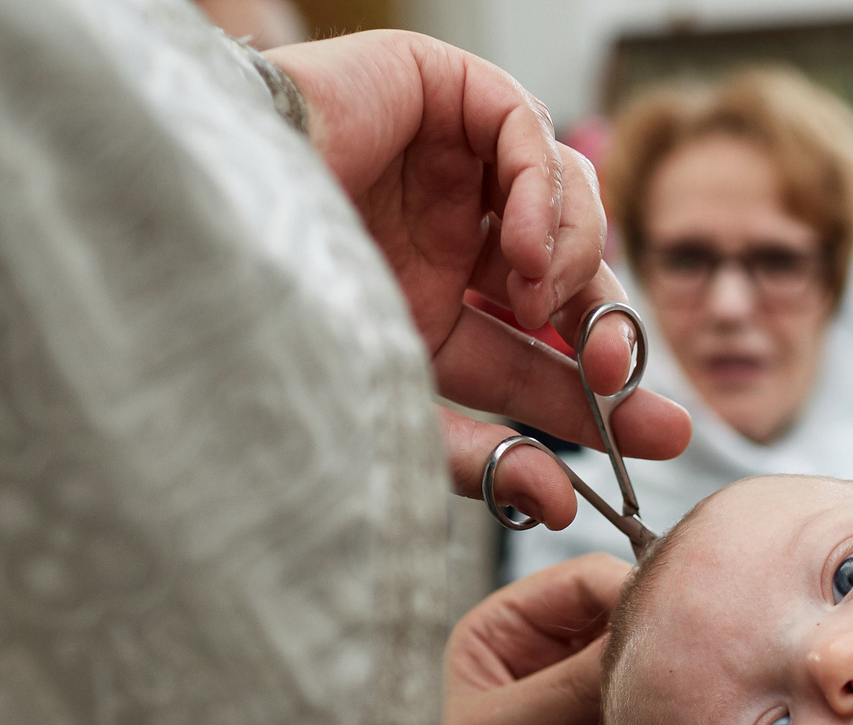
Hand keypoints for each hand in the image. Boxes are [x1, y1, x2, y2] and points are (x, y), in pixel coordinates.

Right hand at [269, 32, 691, 526]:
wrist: (187, 224)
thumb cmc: (270, 314)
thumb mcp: (389, 402)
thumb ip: (476, 454)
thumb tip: (556, 504)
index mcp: (426, 310)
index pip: (541, 356)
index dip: (605, 394)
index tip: (665, 436)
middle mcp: (442, 237)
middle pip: (572, 281)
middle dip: (611, 331)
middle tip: (625, 377)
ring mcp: (443, 164)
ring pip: (569, 204)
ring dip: (578, 264)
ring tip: (540, 307)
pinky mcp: (437, 91)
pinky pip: (530, 133)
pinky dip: (547, 196)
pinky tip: (526, 253)